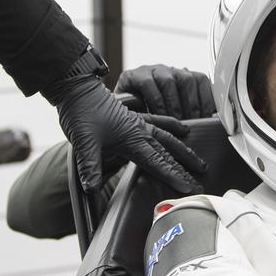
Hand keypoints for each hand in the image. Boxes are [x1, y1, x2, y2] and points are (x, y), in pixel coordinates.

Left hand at [54, 73, 206, 193]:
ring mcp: (139, 122)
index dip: (173, 175)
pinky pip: (161, 122)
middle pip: (168, 151)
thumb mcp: (83, 141)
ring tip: (197, 160)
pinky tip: (182, 129)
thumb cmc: (81, 112)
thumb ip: (89, 165)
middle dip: (184, 166)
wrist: (76, 88)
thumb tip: (92, 187)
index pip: (157, 160)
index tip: (187, 186)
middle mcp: (139, 129)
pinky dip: (173, 126)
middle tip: (199, 179)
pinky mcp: (134, 117)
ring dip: (183, 150)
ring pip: (168, 137)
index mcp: (131, 137)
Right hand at [115, 64, 215, 119]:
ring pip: (169, 81)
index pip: (201, 80)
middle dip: (191, 104)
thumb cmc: (151, 117)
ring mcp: (152, 71)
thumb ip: (190, 115)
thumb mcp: (175, 116)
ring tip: (174, 121)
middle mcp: (169, 71)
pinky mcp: (134, 75)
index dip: (206, 98)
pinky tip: (157, 114)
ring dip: (173, 104)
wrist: (119, 113)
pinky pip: (148, 84)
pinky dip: (156, 101)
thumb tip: (210, 124)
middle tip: (190, 123)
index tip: (208, 116)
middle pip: (187, 79)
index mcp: (183, 77)